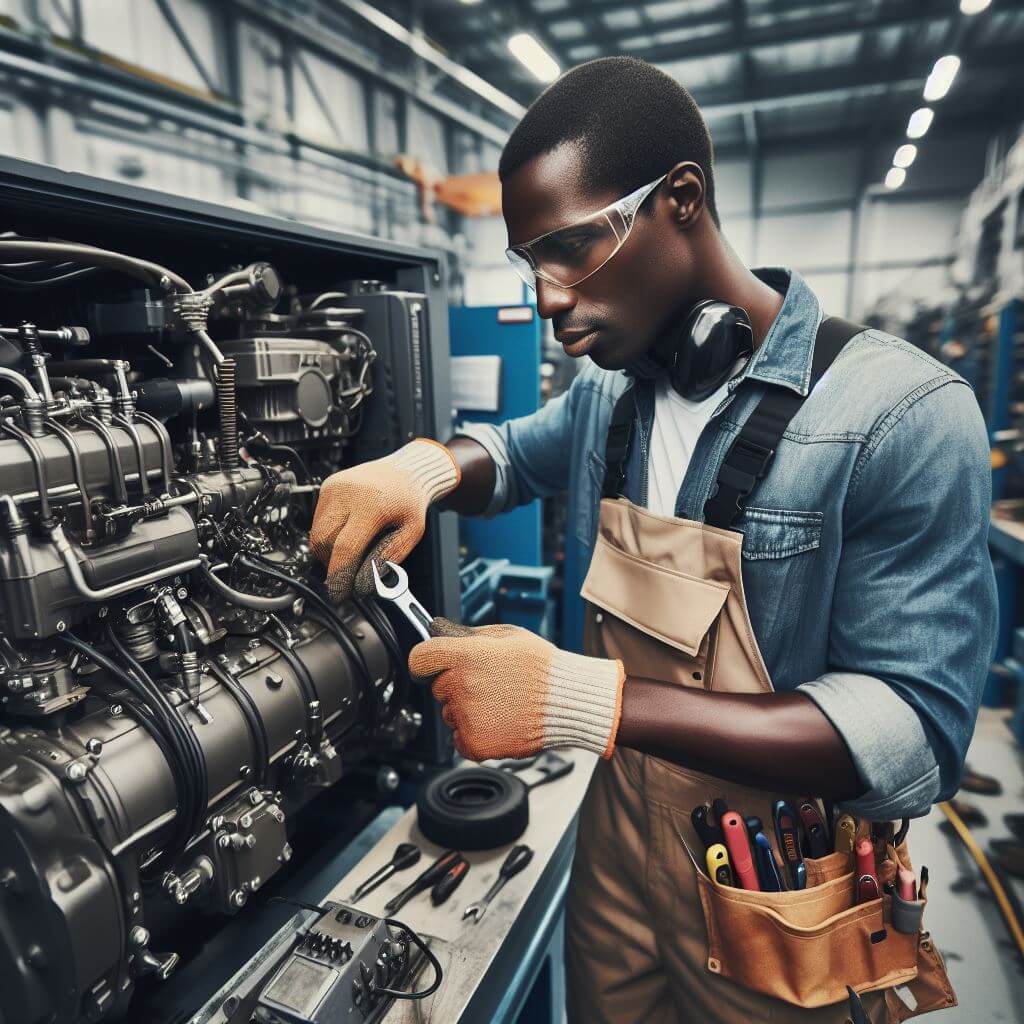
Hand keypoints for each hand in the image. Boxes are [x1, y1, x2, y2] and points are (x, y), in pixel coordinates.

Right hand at [310, 439, 458, 601]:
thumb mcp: (412, 533)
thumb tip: (363, 584)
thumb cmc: (410, 500)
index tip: (339, 593)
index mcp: (372, 503)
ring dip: (328, 551)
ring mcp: (334, 487)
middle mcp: (347, 492)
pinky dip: (328, 534)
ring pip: (317, 532)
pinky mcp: (327, 486)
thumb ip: (388, 558)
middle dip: (332, 564)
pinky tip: (346, 534)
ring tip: (349, 554)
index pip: (346, 547)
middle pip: (324, 541)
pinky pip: (318, 520)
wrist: (406, 470)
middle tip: (346, 573)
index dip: (340, 575)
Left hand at [409, 618, 624, 761]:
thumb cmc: (543, 668)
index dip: (426, 661)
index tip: (431, 665)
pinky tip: (498, 721)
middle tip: (487, 684)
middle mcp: (461, 686)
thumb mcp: (508, 636)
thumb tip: (445, 635)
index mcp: (466, 656)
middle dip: (456, 685)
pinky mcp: (474, 742)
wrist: (568, 702)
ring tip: (500, 703)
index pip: (419, 659)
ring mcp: (466, 716)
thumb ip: (471, 637)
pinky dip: (474, 733)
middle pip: (438, 687)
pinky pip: (459, 738)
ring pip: (450, 713)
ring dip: (467, 710)